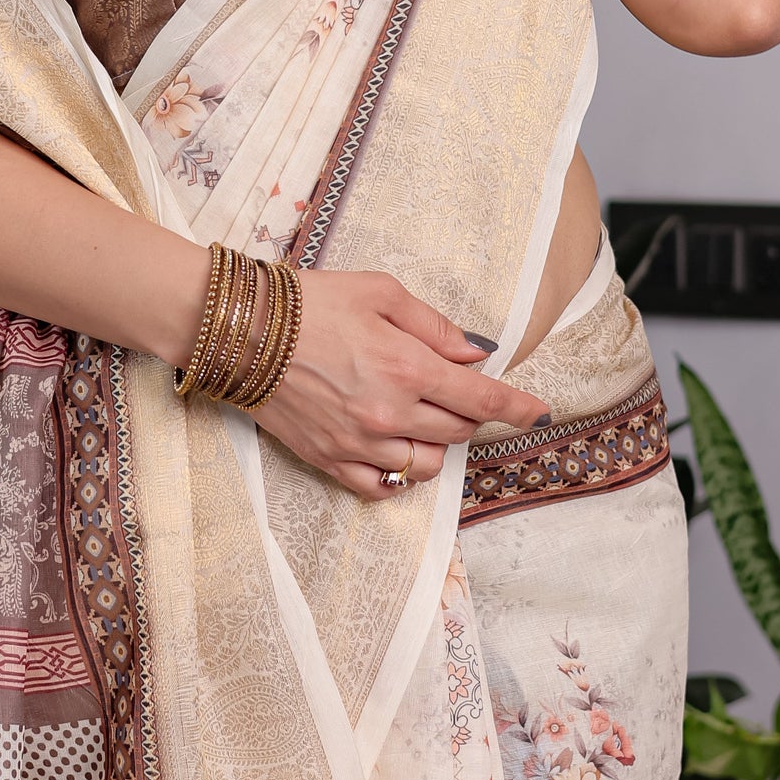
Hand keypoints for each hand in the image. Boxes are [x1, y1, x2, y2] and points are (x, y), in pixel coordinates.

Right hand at [250, 271, 543, 500]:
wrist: (240, 331)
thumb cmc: (310, 302)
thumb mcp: (380, 292)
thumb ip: (433, 326)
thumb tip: (475, 353)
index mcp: (406, 367)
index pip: (482, 398)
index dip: (518, 406)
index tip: (538, 409)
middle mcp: (389, 413)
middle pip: (457, 432)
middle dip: (469, 414)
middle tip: (455, 391)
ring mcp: (358, 443)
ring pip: (425, 466)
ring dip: (436, 446)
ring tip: (421, 419)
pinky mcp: (329, 460)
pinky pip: (381, 488)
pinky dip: (398, 476)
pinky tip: (396, 451)